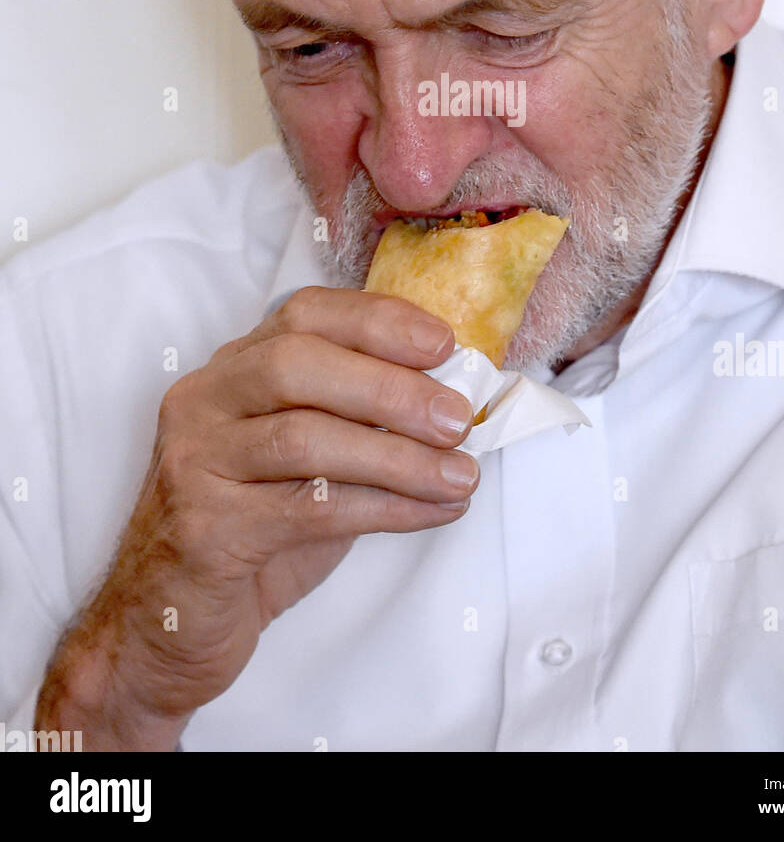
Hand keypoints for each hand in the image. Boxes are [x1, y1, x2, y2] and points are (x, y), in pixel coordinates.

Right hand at [35, 287, 477, 747]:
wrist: (165, 625)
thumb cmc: (252, 530)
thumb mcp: (304, 459)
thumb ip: (355, 419)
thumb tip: (449, 399)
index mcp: (231, 370)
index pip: (303, 315)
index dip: (378, 321)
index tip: (443, 345)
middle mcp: (204, 403)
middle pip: (297, 364)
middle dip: (389, 387)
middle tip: (458, 417)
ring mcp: (196, 463)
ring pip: (303, 438)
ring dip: (398, 457)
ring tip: (460, 476)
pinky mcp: (205, 529)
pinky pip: (309, 509)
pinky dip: (386, 508)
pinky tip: (432, 512)